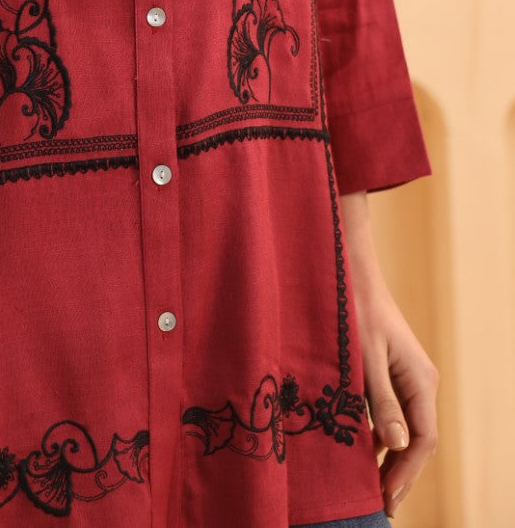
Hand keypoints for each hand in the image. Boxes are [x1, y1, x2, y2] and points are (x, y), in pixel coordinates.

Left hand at [340, 191, 439, 517]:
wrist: (346, 266)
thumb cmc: (353, 308)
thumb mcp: (363, 358)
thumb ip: (381, 401)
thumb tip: (397, 446)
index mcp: (421, 380)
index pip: (423, 441)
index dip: (405, 474)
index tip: (385, 500)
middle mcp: (418, 381)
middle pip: (416, 440)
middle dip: (397, 471)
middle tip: (376, 503)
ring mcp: (404, 376)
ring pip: (401, 427)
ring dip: (386, 455)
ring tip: (366, 485)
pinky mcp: (386, 370)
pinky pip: (388, 411)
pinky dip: (376, 433)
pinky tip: (357, 449)